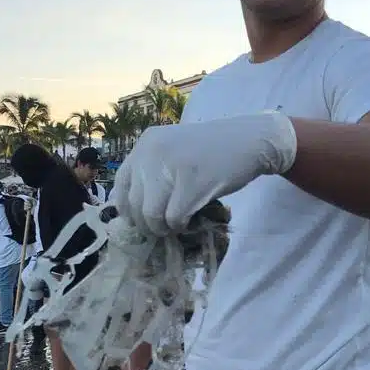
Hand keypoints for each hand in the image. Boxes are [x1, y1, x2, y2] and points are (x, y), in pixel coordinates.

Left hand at [114, 112, 296, 233]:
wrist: (249, 141)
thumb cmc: (211, 151)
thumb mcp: (172, 152)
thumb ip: (150, 172)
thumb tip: (126, 209)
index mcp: (146, 143)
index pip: (120, 185)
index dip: (129, 210)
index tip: (143, 220)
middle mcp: (153, 152)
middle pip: (135, 205)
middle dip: (148, 224)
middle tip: (164, 226)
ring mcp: (172, 167)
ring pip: (152, 215)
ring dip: (164, 228)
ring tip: (177, 224)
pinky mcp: (192, 183)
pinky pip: (174, 218)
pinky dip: (181, 225)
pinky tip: (191, 219)